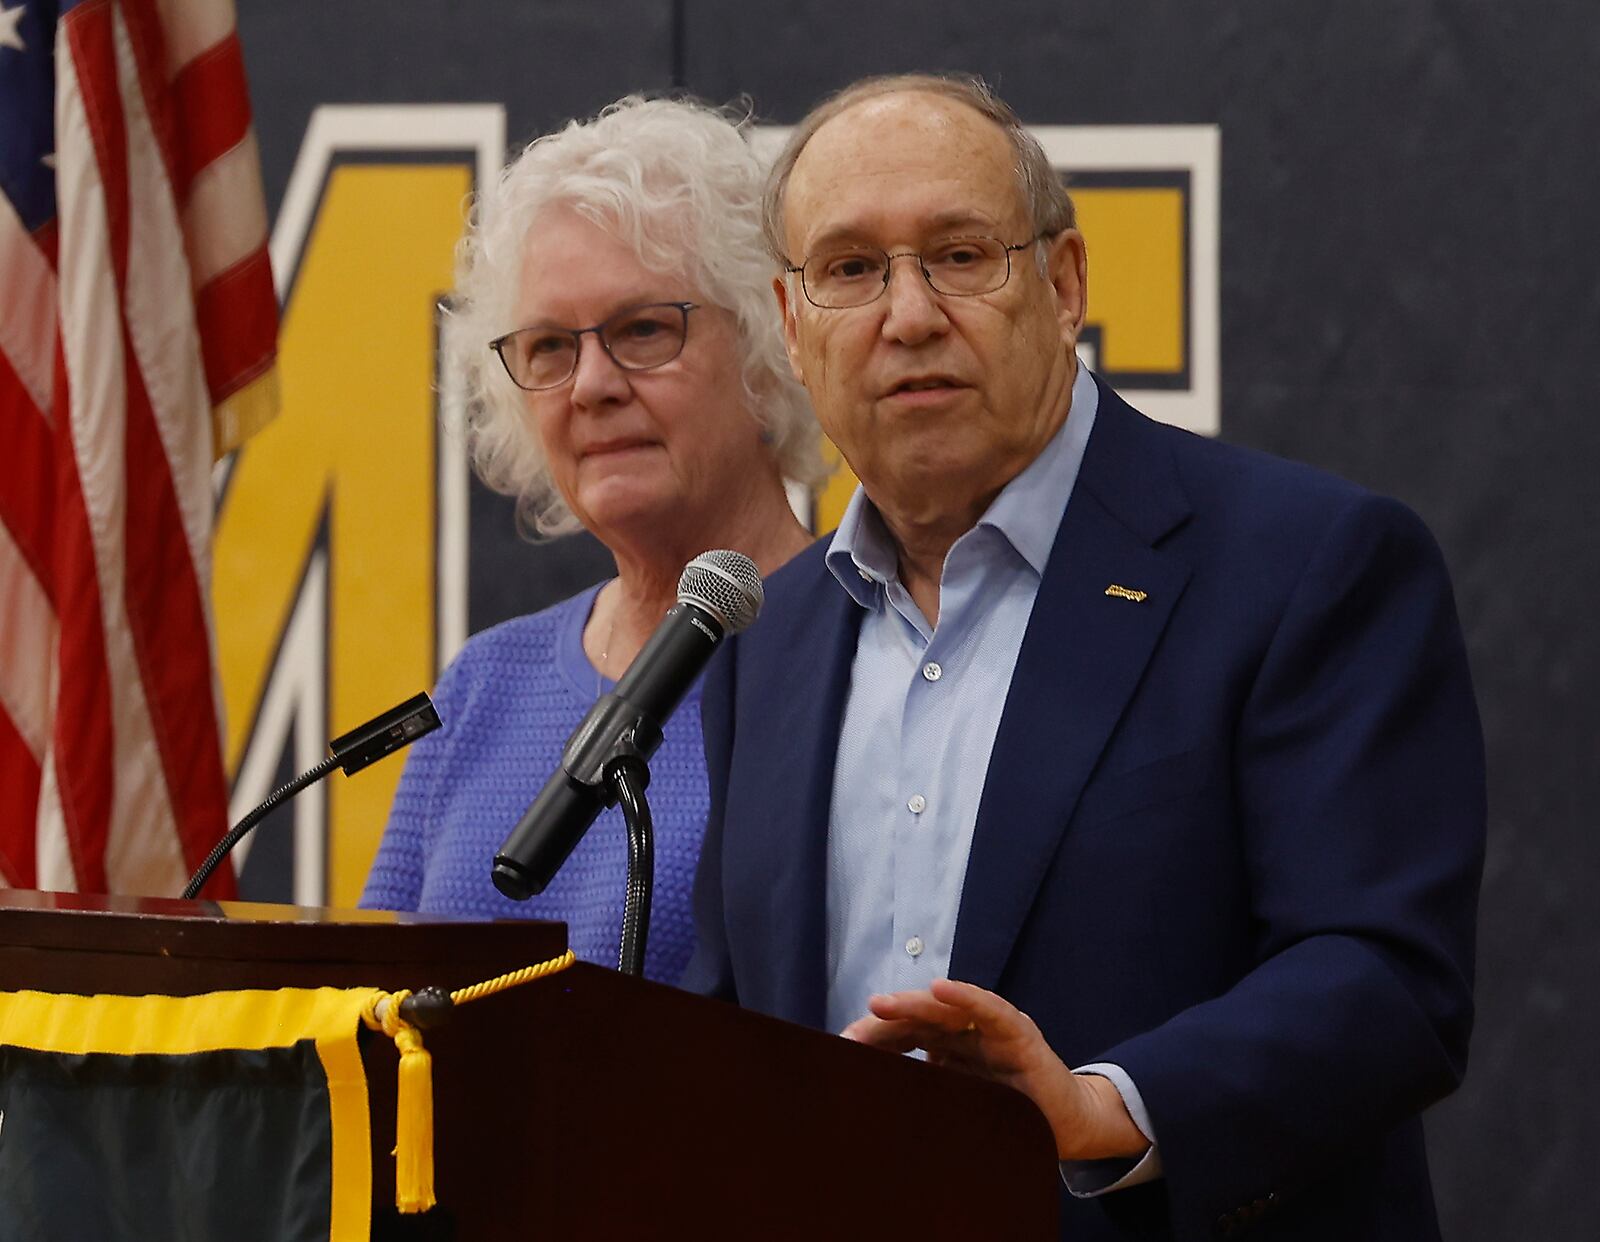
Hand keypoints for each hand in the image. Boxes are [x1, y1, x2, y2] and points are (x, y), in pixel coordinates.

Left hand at [840, 977, 1148, 1161]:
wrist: (1068, 1126)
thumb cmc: (1011, 1114)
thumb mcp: (960, 1104)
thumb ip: (927, 1096)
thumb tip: (871, 1099)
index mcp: (946, 1048)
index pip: (904, 1037)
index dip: (875, 1040)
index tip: (842, 1049)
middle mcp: (964, 1032)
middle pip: (917, 1019)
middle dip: (883, 1024)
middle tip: (850, 1035)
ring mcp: (990, 1029)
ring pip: (947, 1009)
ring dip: (913, 1004)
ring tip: (881, 1004)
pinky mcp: (1020, 1034)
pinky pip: (993, 1011)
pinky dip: (968, 998)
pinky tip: (942, 990)